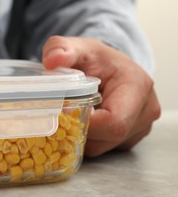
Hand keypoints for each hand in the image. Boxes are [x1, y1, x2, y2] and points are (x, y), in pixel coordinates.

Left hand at [42, 36, 160, 156]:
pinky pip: (105, 147)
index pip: (113, 122)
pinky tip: (80, 121)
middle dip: (79, 130)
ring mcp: (141, 126)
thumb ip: (62, 49)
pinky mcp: (131, 136)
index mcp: (137, 87)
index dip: (84, 123)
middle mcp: (145, 110)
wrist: (108, 66)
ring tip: (71, 114)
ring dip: (82, 136)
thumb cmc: (95, 58)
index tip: (62, 112)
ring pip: (103, 147)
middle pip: (108, 138)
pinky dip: (88, 139)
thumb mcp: (77, 48)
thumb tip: (51, 61)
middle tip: (61, 114)